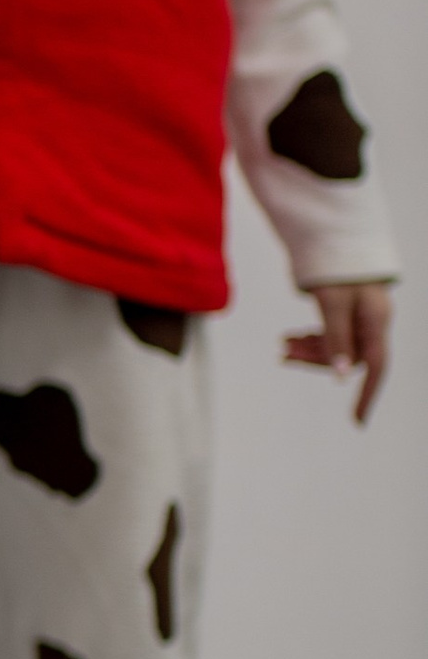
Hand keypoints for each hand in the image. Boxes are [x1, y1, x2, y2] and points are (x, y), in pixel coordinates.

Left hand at [283, 280, 392, 423]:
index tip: (357, 422)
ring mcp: (362, 318)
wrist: (337, 236)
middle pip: (348, 356)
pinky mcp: (349, 312)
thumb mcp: (333, 303)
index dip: (367, 396)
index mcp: (376, 322)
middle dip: (317, 359)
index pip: (375, 368)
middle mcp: (373, 323)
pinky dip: (313, 337)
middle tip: (283, 353)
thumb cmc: (338, 267)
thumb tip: (342, 377)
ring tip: (281, 345)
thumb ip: (337, 338)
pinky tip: (292, 338)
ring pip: (338, 346)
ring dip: (310, 349)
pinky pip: (333, 333)